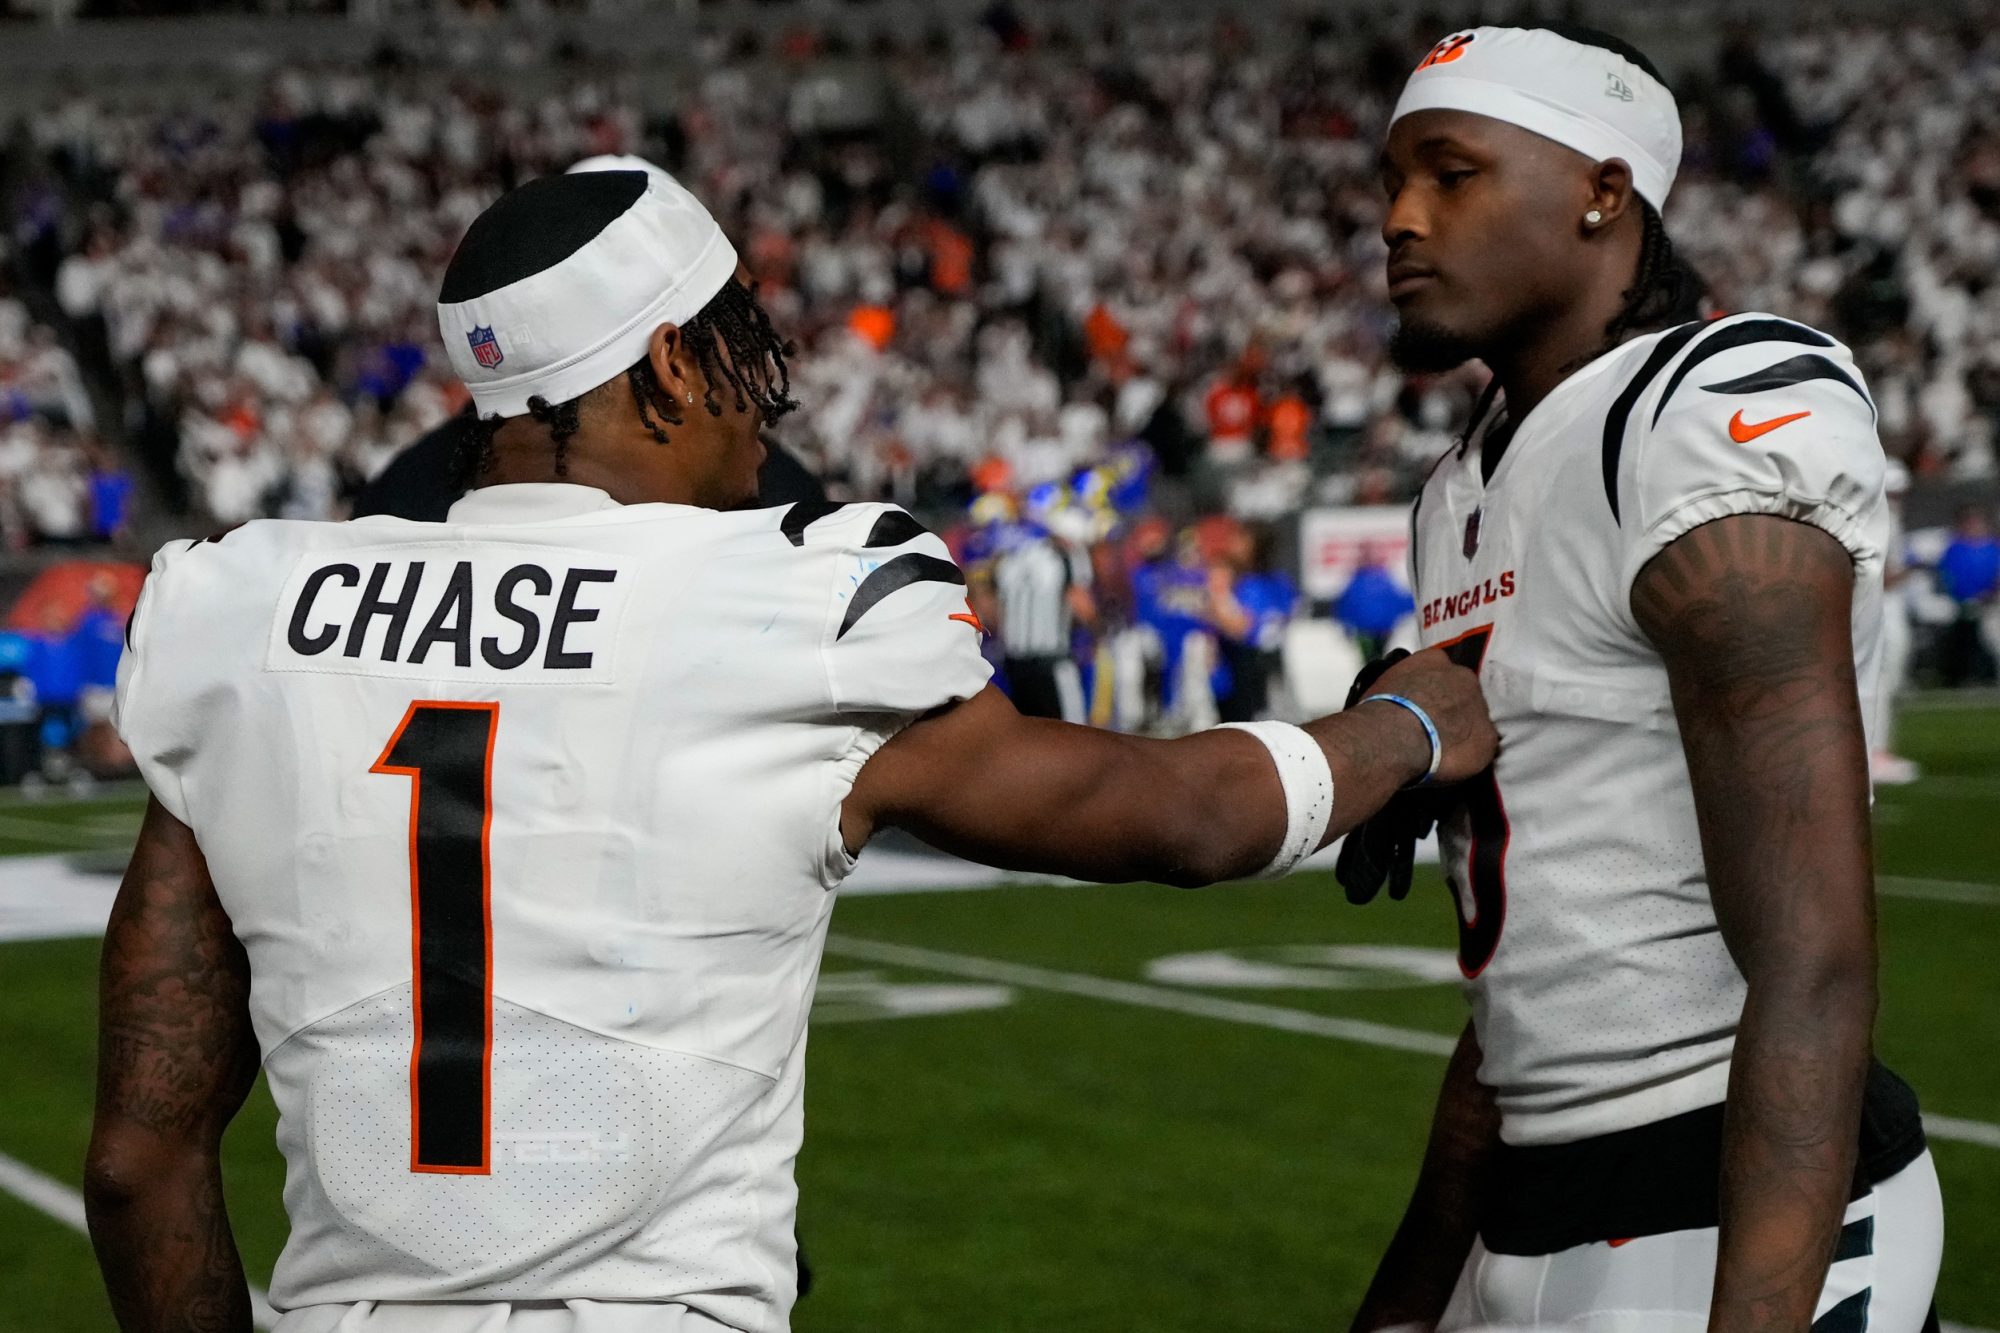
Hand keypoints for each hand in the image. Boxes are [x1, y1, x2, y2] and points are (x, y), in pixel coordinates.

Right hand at [1334, 649, 1492, 905]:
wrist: (1385, 739)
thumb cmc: (1371, 715)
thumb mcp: (1379, 688)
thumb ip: (1394, 689)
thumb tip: (1382, 706)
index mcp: (1433, 660)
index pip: (1442, 669)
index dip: (1434, 691)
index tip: (1425, 707)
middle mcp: (1462, 676)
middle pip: (1465, 692)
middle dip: (1454, 710)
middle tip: (1435, 734)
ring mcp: (1478, 707)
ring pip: (1476, 720)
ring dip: (1464, 734)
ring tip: (1444, 755)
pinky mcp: (1487, 738)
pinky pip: (1483, 748)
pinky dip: (1471, 758)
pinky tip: (1455, 769)